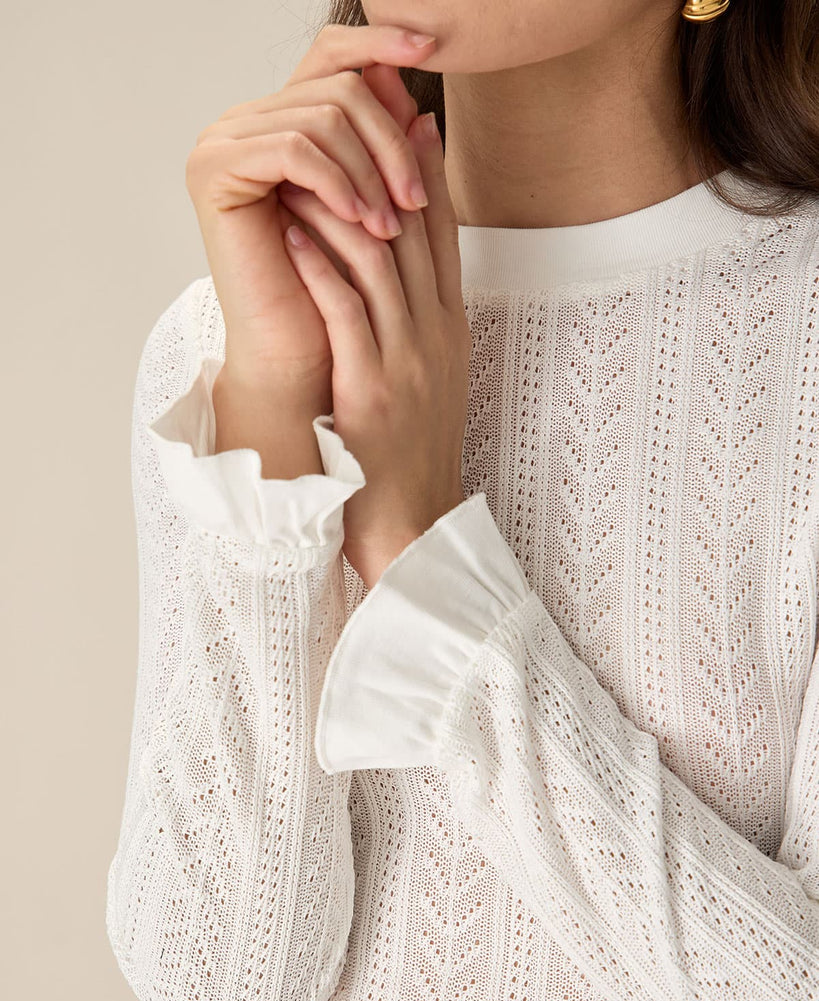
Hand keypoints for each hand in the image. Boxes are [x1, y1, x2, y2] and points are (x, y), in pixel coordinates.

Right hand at [183, 22, 436, 390]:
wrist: (300, 355)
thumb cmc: (338, 292)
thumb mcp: (376, 207)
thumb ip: (388, 149)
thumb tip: (415, 90)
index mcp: (282, 121)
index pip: (333, 55)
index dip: (380, 44)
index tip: (432, 48)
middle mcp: (247, 122)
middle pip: (338, 88)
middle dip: (390, 144)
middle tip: (417, 199)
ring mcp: (224, 142)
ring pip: (322, 117)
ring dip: (370, 174)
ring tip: (390, 226)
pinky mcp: (214, 171)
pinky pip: (292, 148)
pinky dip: (335, 182)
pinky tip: (358, 219)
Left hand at [277, 102, 470, 589]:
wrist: (414, 519)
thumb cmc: (413, 449)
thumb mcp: (432, 377)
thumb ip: (420, 322)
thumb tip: (402, 275)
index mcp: (451, 329)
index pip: (443, 235)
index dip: (427, 173)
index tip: (407, 124)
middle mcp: (435, 335)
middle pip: (415, 233)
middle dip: (386, 168)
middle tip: (354, 120)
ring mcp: (407, 360)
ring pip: (378, 263)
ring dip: (340, 208)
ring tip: (305, 166)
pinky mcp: (371, 388)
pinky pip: (346, 313)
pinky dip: (319, 267)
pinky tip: (291, 233)